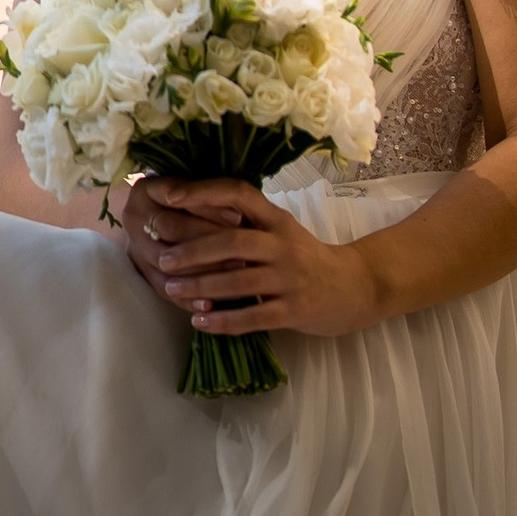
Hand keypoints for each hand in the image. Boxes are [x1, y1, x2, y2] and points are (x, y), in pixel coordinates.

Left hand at [120, 177, 385, 342]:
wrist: (353, 287)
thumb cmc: (305, 258)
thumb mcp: (281, 231)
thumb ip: (246, 223)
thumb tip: (190, 213)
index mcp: (276, 219)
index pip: (238, 193)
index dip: (202, 192)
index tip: (169, 196)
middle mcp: (283, 244)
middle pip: (232, 241)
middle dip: (193, 250)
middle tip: (162, 258)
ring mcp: (290, 278)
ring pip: (238, 281)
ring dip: (201, 287)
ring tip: (172, 289)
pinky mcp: (295, 310)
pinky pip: (253, 316)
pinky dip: (223, 320)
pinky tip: (200, 323)